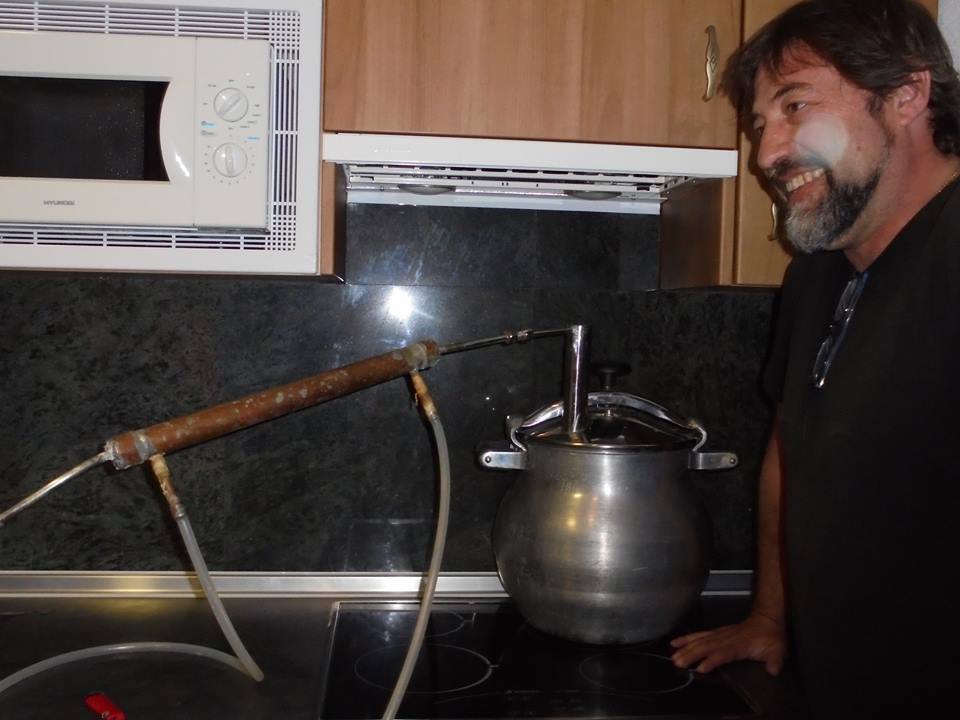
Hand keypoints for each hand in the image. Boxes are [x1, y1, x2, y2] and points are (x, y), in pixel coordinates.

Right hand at [669, 612, 785, 675]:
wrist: (766, 620)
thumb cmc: (770, 636)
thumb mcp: (778, 650)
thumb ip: (775, 661)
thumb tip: (773, 670)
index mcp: (740, 644)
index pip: (723, 653)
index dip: (711, 660)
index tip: (700, 668)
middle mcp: (727, 638)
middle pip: (706, 646)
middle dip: (691, 654)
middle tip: (678, 663)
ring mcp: (720, 634)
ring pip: (700, 640)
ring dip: (686, 648)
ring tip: (674, 656)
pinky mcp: (716, 632)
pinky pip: (699, 635)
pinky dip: (687, 638)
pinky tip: (676, 642)